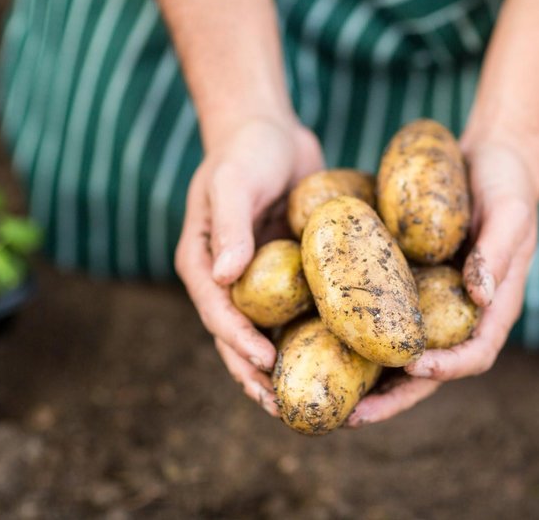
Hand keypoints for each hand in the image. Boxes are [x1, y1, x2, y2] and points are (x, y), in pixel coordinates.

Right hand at [175, 117, 323, 414]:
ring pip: (267, 334)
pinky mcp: (286, 273)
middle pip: (238, 338)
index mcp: (203, 264)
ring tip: (308, 400)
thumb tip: (225, 276)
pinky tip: (336, 358)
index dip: (238, 343)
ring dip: (284, 367)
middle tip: (285, 408)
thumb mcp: (233, 182)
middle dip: (257, 375)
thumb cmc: (245, 152)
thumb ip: (228, 226)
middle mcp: (228, 280)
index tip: (266, 365)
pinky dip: (309, 336)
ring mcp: (258, 280)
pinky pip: (296, 311)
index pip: (218, 313)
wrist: (269, 131)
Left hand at [348, 142, 538, 426]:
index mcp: (492, 309)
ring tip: (325, 393)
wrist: (488, 162)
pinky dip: (356, 334)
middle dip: (393, 397)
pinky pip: (381, 317)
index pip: (473, 356)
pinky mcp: (407, 286)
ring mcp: (431, 303)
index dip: (445, 370)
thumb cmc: (507, 186)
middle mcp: (458, 315)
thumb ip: (499, 252)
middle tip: (352, 416)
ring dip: (367, 378)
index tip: (413, 370)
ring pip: (399, 353)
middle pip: (428, 371)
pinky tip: (318, 337)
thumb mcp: (511, 213)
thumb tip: (480, 296)